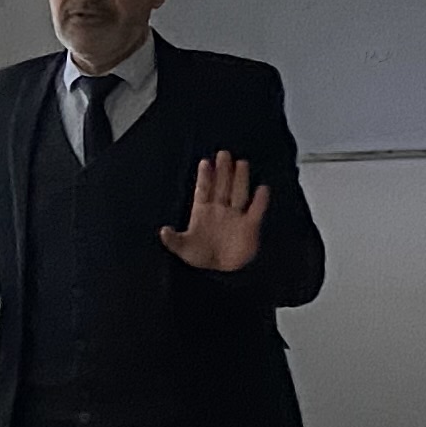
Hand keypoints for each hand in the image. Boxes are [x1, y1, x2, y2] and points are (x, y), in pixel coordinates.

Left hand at [159, 153, 269, 274]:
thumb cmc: (201, 256)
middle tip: (224, 153)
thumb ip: (174, 240)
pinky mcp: (250, 226)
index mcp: (203, 212)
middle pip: (222, 186)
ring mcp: (235, 216)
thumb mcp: (183, 249)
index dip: (205, 177)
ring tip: (242, 163)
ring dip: (240, 179)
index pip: (204, 190)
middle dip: (223, 171)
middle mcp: (220, 210)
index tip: (205, 162)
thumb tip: (163, 231)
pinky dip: (260, 200)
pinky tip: (262, 188)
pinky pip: (256, 210)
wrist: (221, 273)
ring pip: (238, 193)